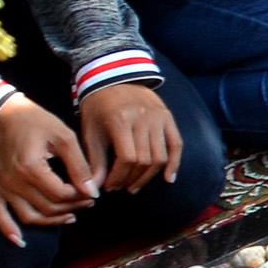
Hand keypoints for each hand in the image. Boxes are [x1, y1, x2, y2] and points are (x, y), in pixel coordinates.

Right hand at [0, 99, 95, 246]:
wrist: (2, 114)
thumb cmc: (36, 121)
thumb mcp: (64, 137)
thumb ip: (79, 165)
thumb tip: (92, 191)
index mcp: (31, 168)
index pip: (61, 194)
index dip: (80, 197)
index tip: (92, 192)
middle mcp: (13, 181)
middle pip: (47, 207)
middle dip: (71, 208)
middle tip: (87, 202)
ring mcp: (1, 187)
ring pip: (28, 216)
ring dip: (51, 222)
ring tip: (70, 217)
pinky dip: (8, 230)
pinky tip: (20, 241)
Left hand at [78, 81, 183, 195]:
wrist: (113, 79)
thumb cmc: (98, 107)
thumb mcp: (91, 132)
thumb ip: (94, 161)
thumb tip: (95, 189)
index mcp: (120, 120)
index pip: (127, 158)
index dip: (119, 177)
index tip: (110, 186)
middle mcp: (142, 118)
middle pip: (144, 160)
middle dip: (131, 179)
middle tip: (121, 187)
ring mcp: (158, 117)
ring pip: (160, 156)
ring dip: (148, 176)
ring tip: (135, 185)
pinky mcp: (167, 117)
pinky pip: (176, 144)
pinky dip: (174, 164)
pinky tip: (168, 179)